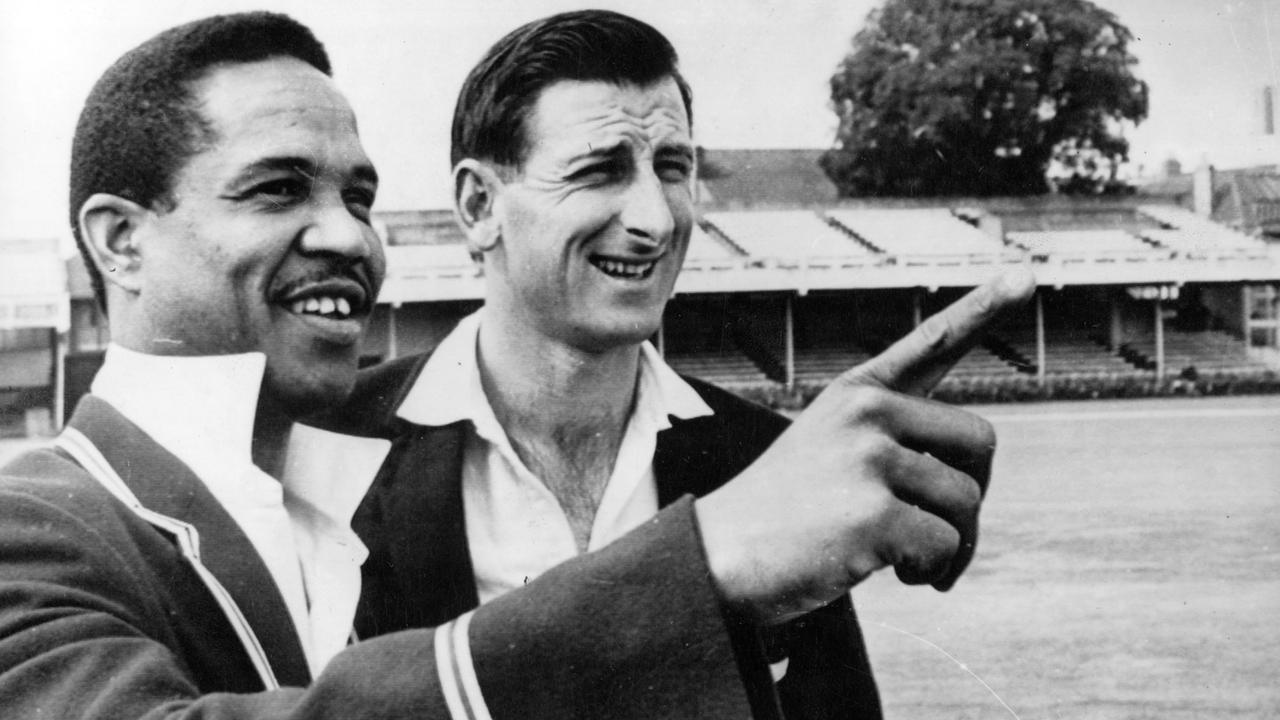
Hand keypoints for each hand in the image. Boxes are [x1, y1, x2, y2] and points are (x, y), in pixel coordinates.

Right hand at [695, 268, 1035, 622]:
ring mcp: (868, 459)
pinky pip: (945, 545)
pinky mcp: (873, 512)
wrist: (716, 558)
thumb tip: (971, 485)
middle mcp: (865, 414)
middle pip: (981, 443)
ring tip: (906, 563)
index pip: (930, 344)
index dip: (981, 309)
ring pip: (967, 502)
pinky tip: (889, 574)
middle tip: (936, 530)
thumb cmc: (780, 515)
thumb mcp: (826, 454)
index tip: (1024, 274)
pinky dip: (930, 572)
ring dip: (951, 546)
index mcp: (855, 395)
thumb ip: (892, 447)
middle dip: (972, 496)